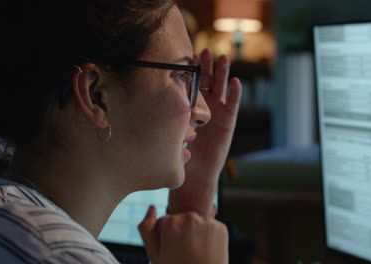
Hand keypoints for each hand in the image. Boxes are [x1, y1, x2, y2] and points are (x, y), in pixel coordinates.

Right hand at [138, 206, 228, 263]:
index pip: (165, 222)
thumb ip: (146, 229)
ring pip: (197, 222)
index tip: (172, 251)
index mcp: (171, 222)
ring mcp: (207, 221)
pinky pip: (210, 227)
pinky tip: (207, 250)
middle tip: (184, 253)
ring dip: (196, 232)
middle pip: (182, 220)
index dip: (166, 238)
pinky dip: (209, 236)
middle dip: (182, 233)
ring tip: (196, 252)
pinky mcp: (221, 227)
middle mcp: (190, 217)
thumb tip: (152, 206)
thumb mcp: (155, 254)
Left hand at [168, 49, 241, 215]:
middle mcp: (203, 103)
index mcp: (187, 103)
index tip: (182, 57)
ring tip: (221, 58)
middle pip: (206, 79)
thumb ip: (158, 116)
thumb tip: (135, 98)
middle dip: (205, 65)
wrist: (193, 174)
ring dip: (221, 72)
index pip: (189, 82)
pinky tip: (235, 82)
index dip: (188, 69)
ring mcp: (217, 110)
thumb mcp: (164, 129)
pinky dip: (235, 94)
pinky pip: (232, 105)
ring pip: (220, 87)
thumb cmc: (175, 152)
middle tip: (202, 52)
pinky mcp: (228, 121)